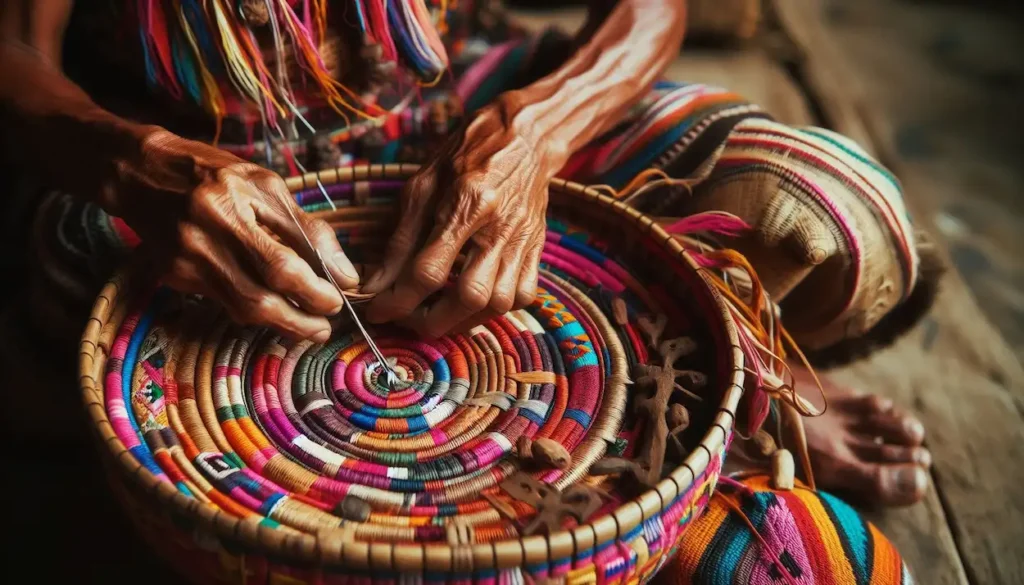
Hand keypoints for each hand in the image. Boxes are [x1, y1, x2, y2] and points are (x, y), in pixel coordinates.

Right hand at [105, 128, 358, 341]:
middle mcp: (205, 234)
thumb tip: (344, 272)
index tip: (341, 296)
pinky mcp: (173, 274)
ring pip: (242, 308)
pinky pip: (224, 302)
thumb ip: (305, 228)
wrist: (143, 173)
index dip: (316, 287)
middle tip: (328, 324)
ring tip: (310, 327)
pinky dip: (255, 310)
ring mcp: (185, 259)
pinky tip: (276, 310)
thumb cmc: (216, 175)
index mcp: (232, 203)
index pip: (283, 262)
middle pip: (261, 295)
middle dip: (302, 317)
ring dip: (282, 323)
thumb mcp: (266, 185)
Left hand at [362, 95, 561, 336]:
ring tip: (438, 314)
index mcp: (467, 202)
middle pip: (469, 296)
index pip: (429, 270)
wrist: (523, 139)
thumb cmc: (465, 157)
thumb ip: (400, 239)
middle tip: (408, 319)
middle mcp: (500, 225)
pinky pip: (522, 296)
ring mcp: (523, 240)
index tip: (378, 310)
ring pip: (498, 303)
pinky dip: (495, 310)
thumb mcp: (422, 186)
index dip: (398, 300)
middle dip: (432, 321)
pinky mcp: (537, 248)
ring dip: (463, 320)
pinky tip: (473, 302)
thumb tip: (377, 283)